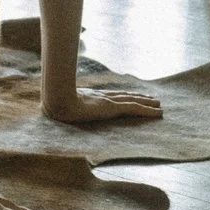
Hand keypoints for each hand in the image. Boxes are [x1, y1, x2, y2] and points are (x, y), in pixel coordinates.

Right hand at [43, 87, 161, 123]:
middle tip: (153, 99)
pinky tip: (158, 112)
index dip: (124, 96)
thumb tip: (50, 110)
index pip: (112, 97)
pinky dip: (148, 111)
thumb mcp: (59, 106)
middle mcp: (103, 98)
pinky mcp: (113, 108)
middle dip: (139, 98)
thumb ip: (60, 106)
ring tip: (159, 105)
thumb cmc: (55, 105)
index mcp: (92, 98)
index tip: (133, 96)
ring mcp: (109, 102)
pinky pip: (134, 109)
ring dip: (147, 104)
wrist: (57, 102)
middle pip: (125, 97)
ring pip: (133, 102)